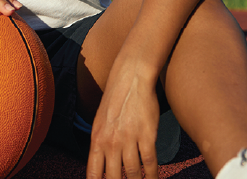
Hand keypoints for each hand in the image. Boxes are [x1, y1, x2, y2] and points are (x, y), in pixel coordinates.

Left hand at [86, 56, 159, 178]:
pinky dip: (152, 176)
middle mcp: (110, 142)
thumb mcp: (100, 122)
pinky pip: (150, 163)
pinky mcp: (146, 136)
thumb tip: (101, 167)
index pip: (94, 173)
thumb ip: (101, 145)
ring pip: (133, 174)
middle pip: (113, 178)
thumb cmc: (115, 100)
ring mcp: (128, 140)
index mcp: (97, 139)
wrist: (130, 78)